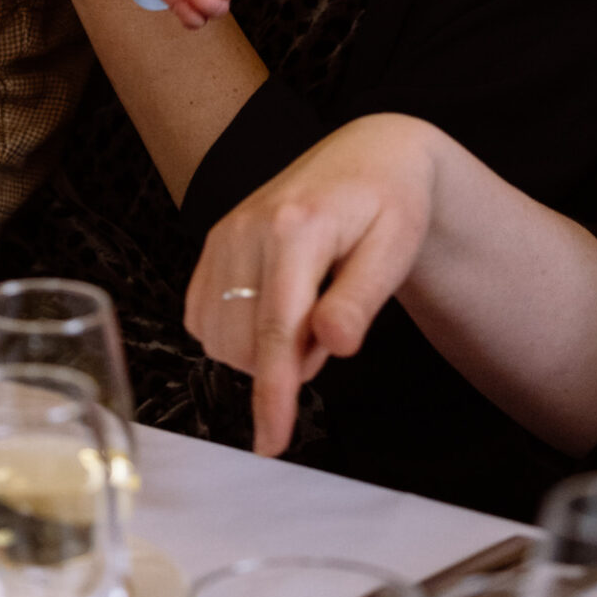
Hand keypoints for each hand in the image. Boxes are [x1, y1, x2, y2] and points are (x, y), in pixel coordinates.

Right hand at [184, 115, 435, 455]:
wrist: (370, 154)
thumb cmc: (391, 202)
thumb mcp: (395, 250)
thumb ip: (359, 300)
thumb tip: (334, 346)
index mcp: (297, 227)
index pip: (277, 330)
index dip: (273, 394)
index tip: (271, 442)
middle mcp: (249, 226)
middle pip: (244, 342)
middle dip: (287, 361)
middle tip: (332, 322)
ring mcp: (225, 231)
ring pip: (218, 335)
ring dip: (260, 348)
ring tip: (308, 308)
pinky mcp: (214, 239)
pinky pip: (202, 314)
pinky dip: (233, 332)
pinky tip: (273, 308)